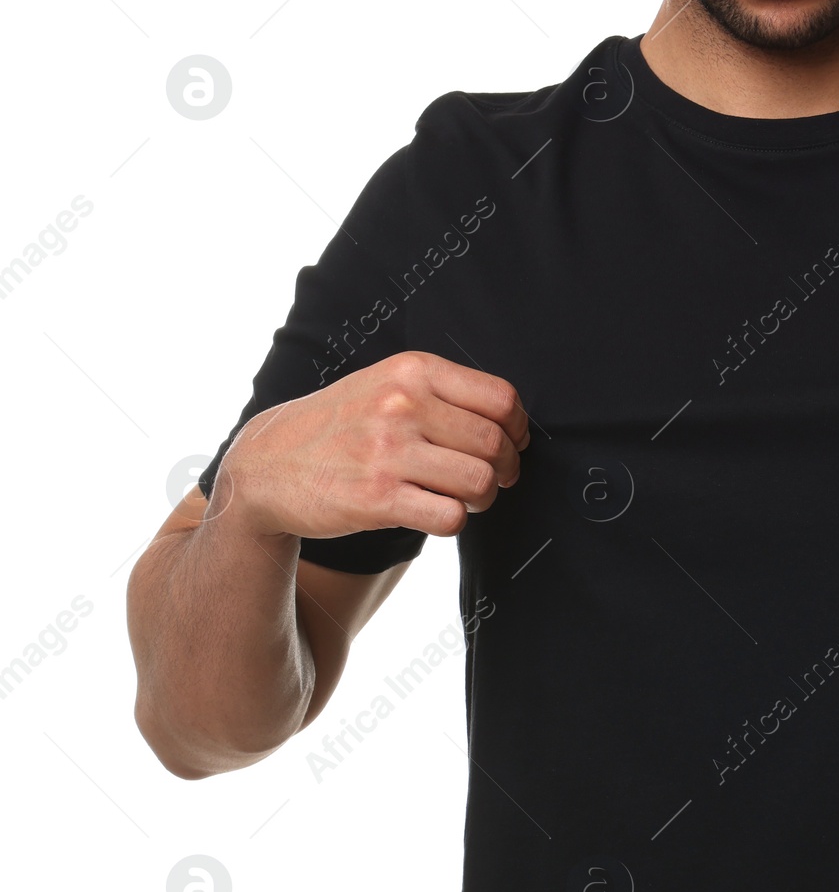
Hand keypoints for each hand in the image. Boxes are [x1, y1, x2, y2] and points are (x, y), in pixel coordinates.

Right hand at [211, 350, 530, 540]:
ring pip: (480, 482)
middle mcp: (401, 405)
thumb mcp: (385, 384)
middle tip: (490, 480)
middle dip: (504, 470)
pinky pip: (451, 517)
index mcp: (411, 371)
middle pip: (495, 445)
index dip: (516, 430)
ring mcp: (388, 451)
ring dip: (482, 498)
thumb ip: (442, 393)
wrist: (267, 464)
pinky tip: (434, 511)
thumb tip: (511, 422)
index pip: (501, 399)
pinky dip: (453, 520)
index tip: (509, 445)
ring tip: (461, 497)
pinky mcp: (377, 498)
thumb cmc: (340, 426)